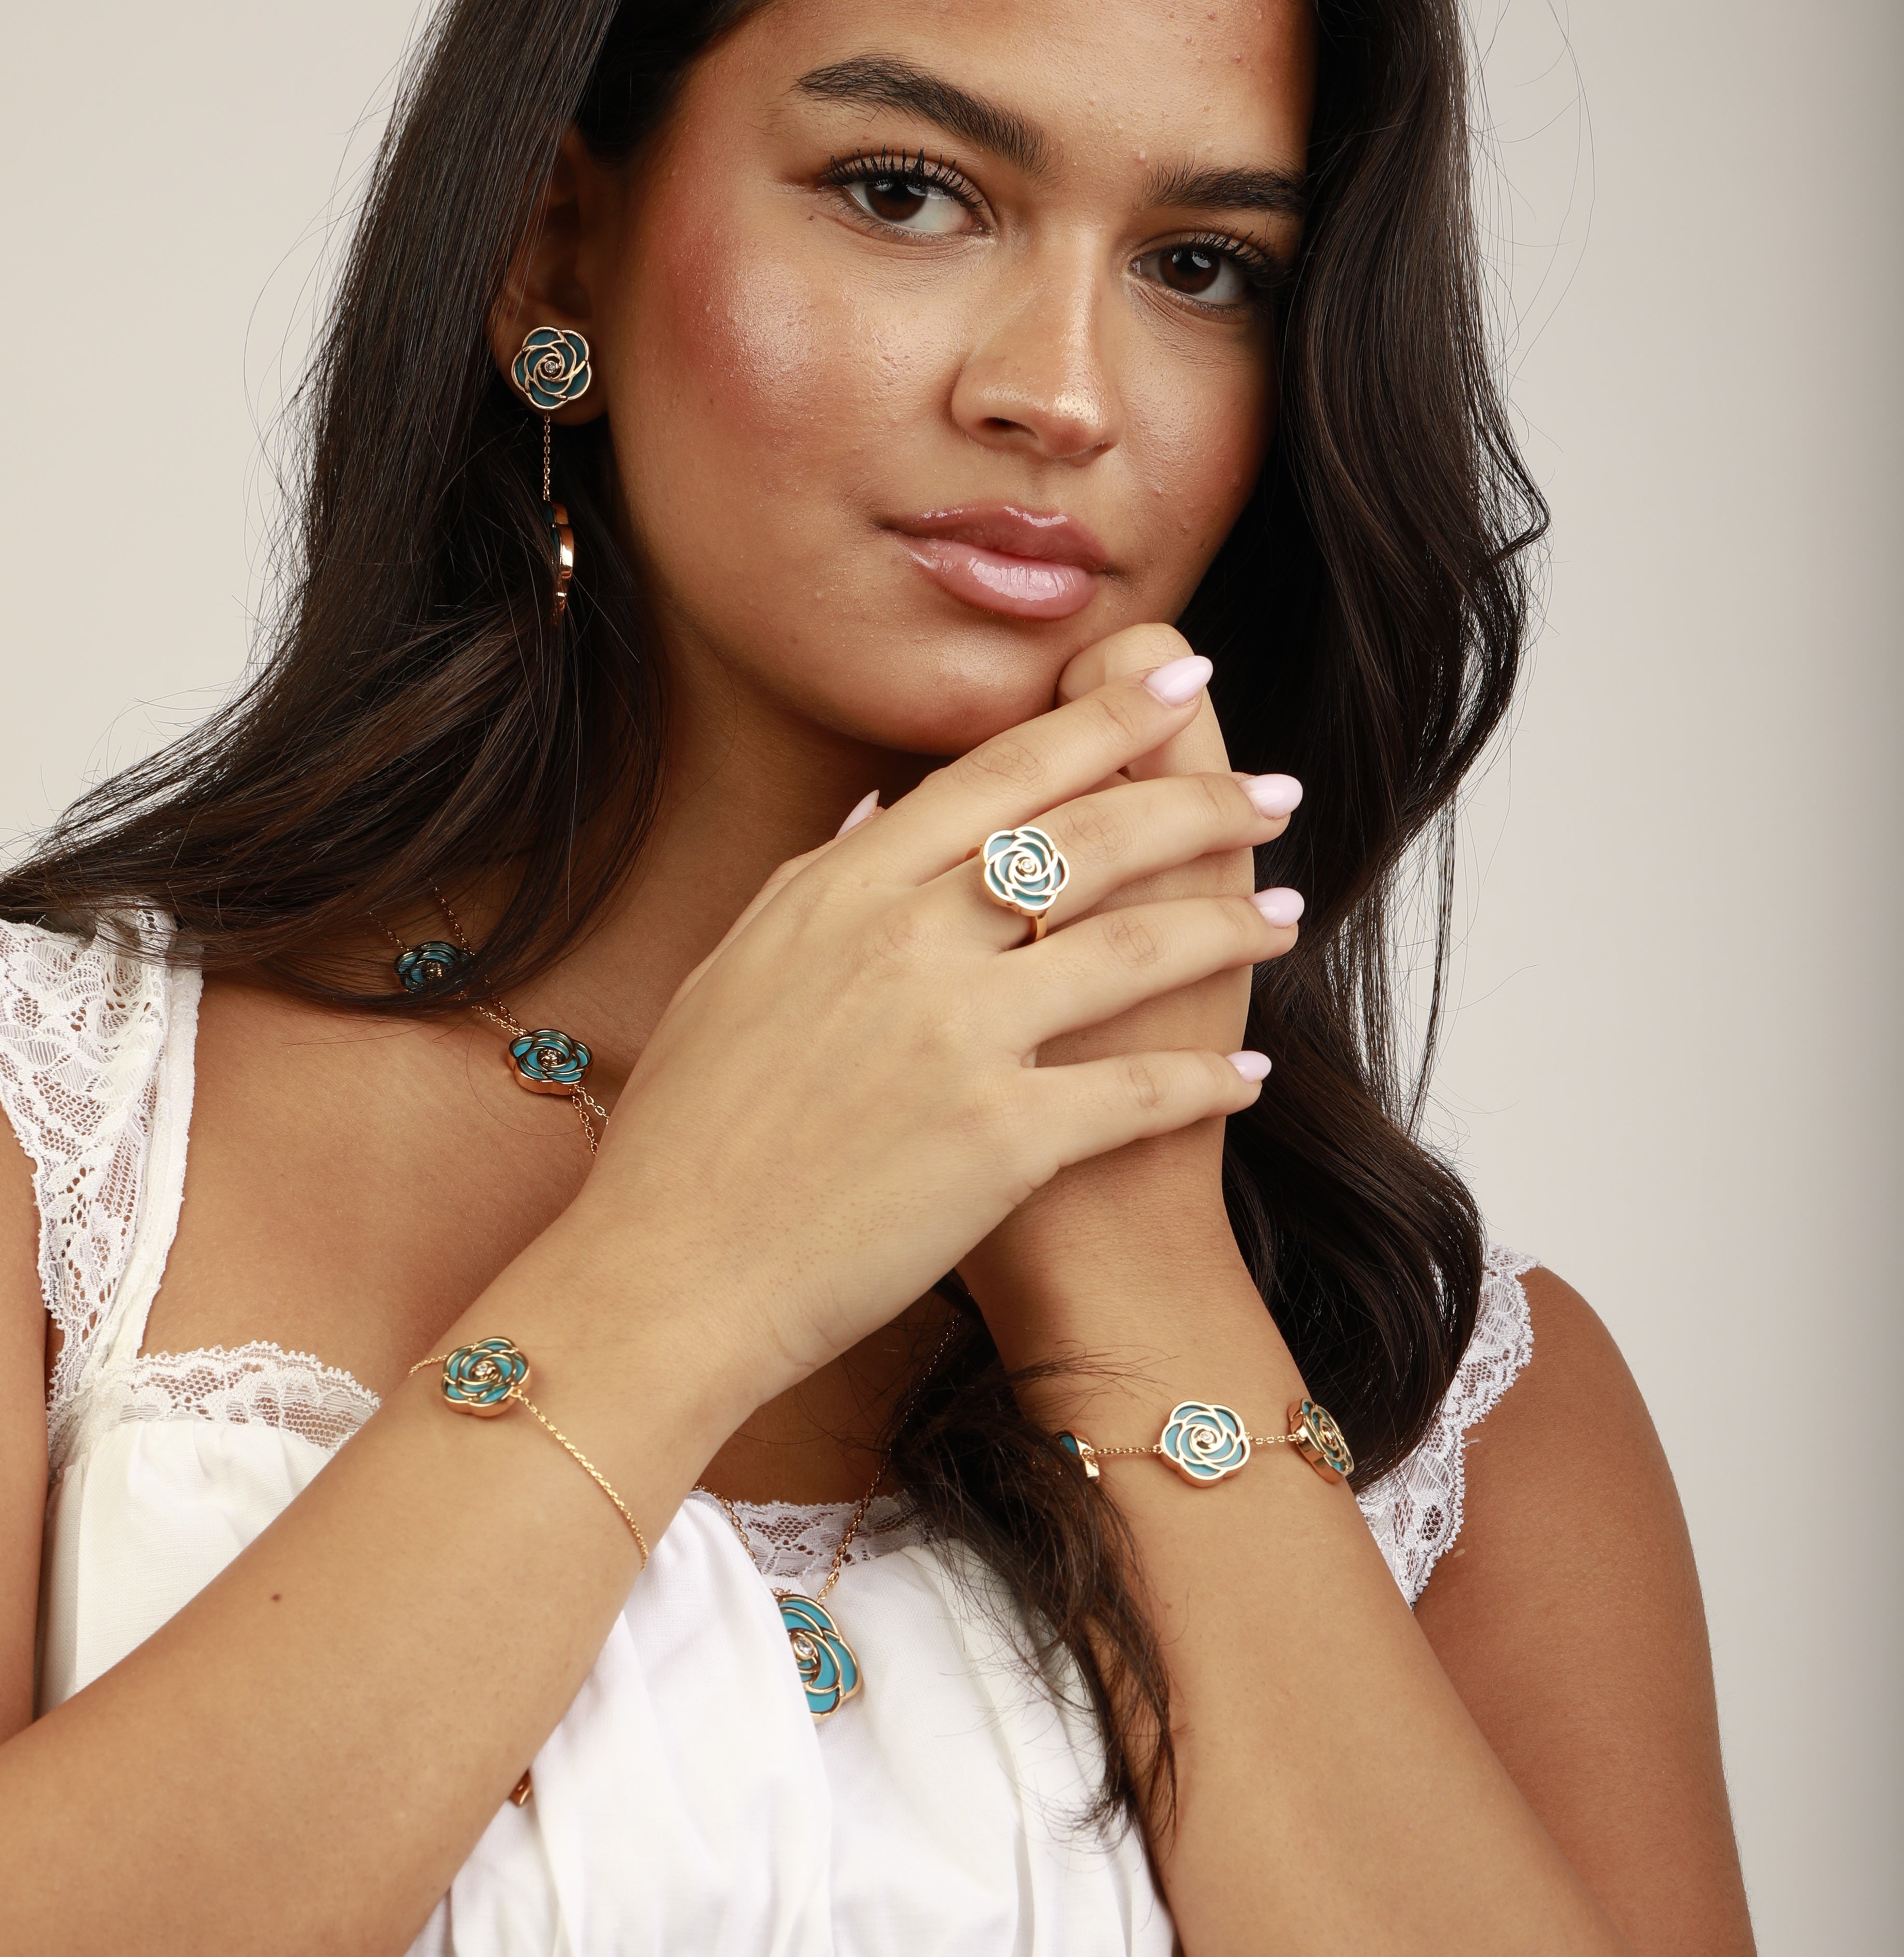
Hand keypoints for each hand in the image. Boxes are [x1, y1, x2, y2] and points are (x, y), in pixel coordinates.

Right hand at [563, 660, 1298, 1405]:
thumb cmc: (694, 1135)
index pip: (1003, 774)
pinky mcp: (1000, 1138)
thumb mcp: (736, 974)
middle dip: (1205, 806)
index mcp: (845, 893)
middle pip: (1091, 840)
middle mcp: (907, 944)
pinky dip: (1204, 1082)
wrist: (671, 1273)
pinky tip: (1247, 1076)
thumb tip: (881, 810)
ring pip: (1134, 950)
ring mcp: (957, 1038)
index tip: (1181, 683)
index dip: (1107, 720)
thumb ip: (816, 884)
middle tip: (1279, 795)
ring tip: (1285, 918)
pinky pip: (1136, 1091)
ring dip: (1228, 929)